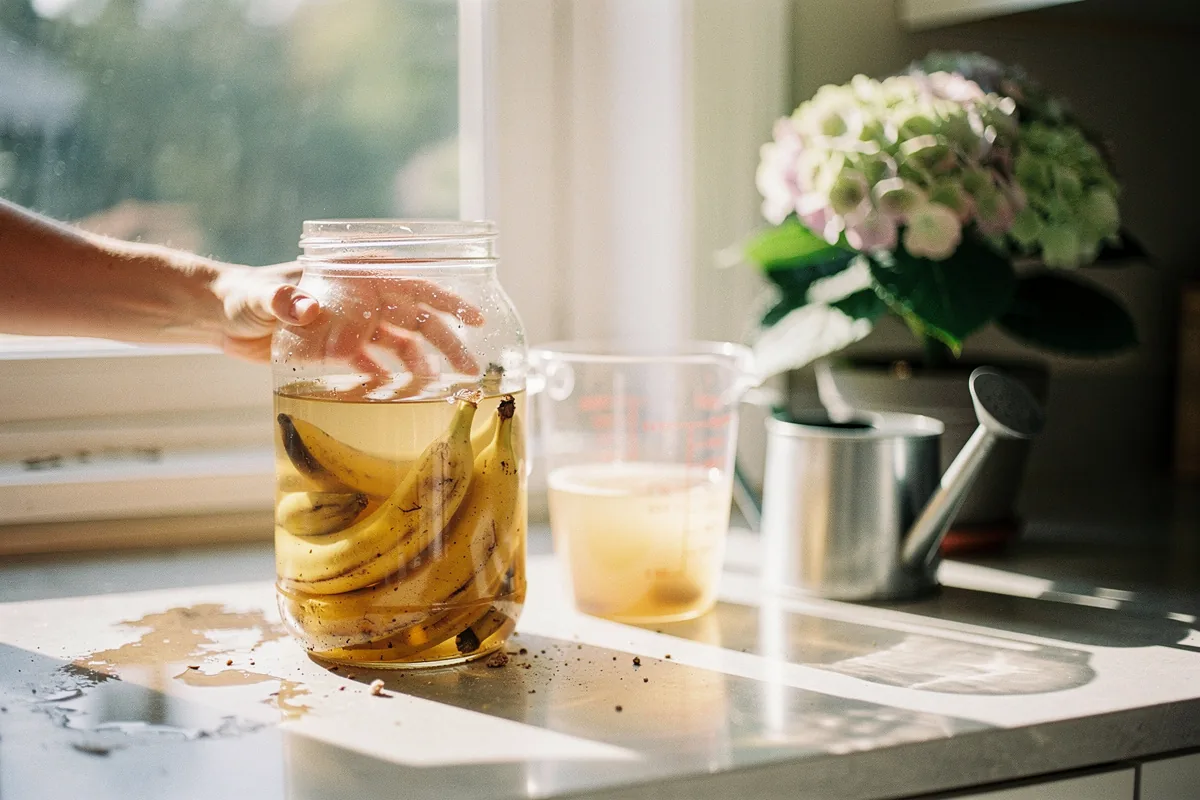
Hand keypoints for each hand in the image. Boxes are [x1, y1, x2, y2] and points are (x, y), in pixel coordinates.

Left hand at [214, 265, 485, 395]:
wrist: (217, 315)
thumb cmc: (237, 295)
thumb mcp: (258, 297)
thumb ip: (280, 300)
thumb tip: (303, 306)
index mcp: (352, 274)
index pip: (409, 282)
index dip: (445, 299)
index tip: (474, 317)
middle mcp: (359, 296)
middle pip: (414, 317)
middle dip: (445, 340)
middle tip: (468, 368)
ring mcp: (351, 323)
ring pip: (400, 342)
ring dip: (422, 364)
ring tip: (441, 389)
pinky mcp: (338, 347)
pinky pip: (373, 363)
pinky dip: (387, 378)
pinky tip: (399, 396)